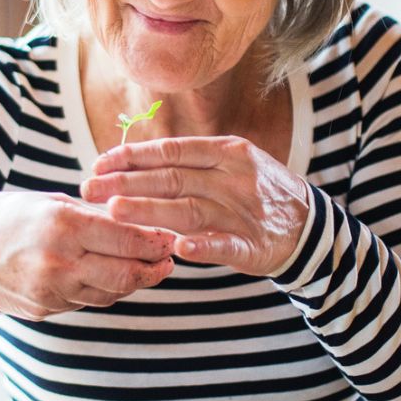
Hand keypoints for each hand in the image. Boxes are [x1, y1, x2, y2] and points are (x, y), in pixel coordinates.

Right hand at [0, 191, 176, 319]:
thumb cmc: (12, 217)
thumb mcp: (53, 203)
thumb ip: (95, 216)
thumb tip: (140, 225)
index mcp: (64, 225)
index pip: (126, 238)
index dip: (155, 241)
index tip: (171, 238)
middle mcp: (61, 261)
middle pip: (126, 273)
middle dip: (154, 269)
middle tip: (169, 261)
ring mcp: (53, 290)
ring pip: (111, 292)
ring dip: (133, 282)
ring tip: (147, 269)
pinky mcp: (47, 309)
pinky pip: (88, 302)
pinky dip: (105, 290)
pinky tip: (112, 277)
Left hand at [80, 136, 312, 277]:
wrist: (311, 224)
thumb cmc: (255, 191)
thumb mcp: (228, 164)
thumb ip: (187, 163)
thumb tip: (130, 161)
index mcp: (226, 152)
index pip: (171, 151)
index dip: (133, 156)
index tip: (98, 163)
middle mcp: (233, 177)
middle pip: (172, 178)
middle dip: (127, 183)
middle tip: (90, 188)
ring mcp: (244, 212)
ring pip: (190, 210)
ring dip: (152, 211)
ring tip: (115, 212)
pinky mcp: (254, 245)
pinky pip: (225, 245)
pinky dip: (203, 248)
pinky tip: (178, 249)